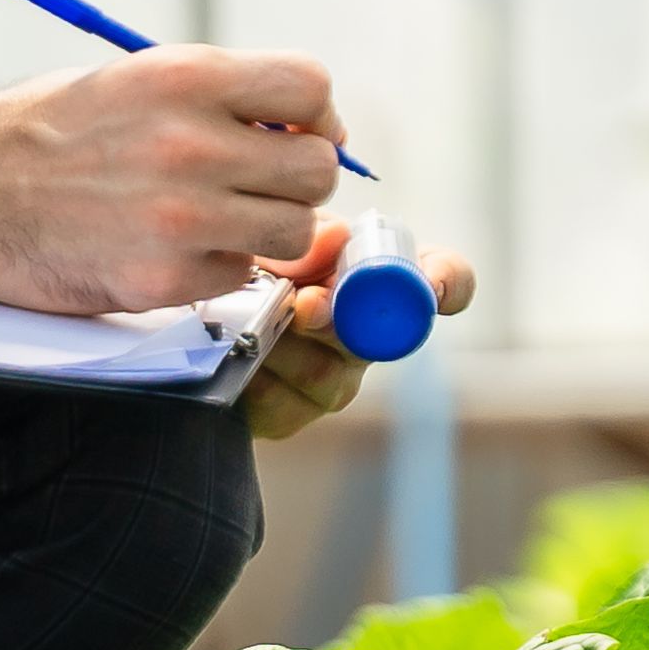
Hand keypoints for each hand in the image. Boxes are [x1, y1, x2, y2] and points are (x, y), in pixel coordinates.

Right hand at [0, 48, 344, 317]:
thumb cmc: (47, 130)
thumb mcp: (135, 78)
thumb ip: (220, 96)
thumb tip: (306, 123)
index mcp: (187, 78)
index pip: (311, 86)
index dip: (316, 114)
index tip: (297, 131)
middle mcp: (192, 144)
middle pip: (317, 167)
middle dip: (298, 178)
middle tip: (260, 184)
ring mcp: (180, 217)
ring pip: (294, 230)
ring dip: (268, 229)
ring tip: (219, 219)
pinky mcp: (162, 278)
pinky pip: (240, 276)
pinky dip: (219, 268)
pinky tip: (175, 249)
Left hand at [236, 216, 481, 445]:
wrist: (196, 305)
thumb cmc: (256, 256)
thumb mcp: (282, 235)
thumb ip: (309, 234)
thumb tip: (335, 237)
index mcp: (385, 279)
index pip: (452, 280)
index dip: (449, 282)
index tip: (433, 284)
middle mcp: (371, 336)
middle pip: (379, 340)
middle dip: (339, 321)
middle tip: (306, 303)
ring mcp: (334, 380)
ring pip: (325, 375)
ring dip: (284, 344)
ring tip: (247, 318)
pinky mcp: (290, 415)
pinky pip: (281, 406)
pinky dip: (253, 374)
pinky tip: (234, 351)